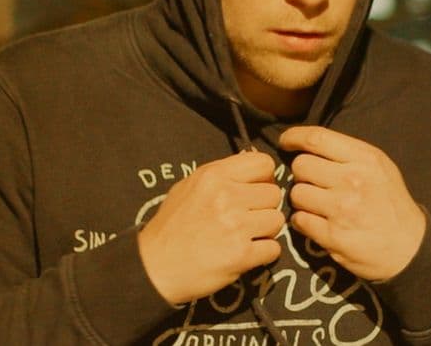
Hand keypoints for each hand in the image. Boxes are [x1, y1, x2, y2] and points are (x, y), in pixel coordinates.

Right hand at [137, 150, 285, 304]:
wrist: (154, 268)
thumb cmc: (170, 226)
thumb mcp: (188, 187)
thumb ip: (220, 174)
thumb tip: (251, 164)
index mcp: (213, 175)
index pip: (264, 163)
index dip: (263, 178)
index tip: (253, 191)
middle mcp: (227, 196)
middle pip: (274, 194)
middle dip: (264, 207)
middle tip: (246, 219)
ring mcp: (236, 226)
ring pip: (277, 220)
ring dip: (265, 231)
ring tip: (244, 237)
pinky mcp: (242, 255)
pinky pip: (274, 248)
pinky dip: (263, 254)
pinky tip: (245, 255)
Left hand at [279, 126, 426, 281]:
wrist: (411, 248)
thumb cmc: (392, 204)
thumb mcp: (381, 168)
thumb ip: (349, 155)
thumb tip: (309, 144)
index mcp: (365, 159)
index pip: (317, 138)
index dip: (294, 137)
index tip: (286, 142)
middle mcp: (352, 180)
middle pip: (301, 166)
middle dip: (302, 174)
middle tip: (313, 183)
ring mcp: (341, 209)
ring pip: (296, 193)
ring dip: (301, 199)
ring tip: (317, 205)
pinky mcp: (333, 235)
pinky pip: (299, 220)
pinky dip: (303, 221)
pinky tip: (317, 223)